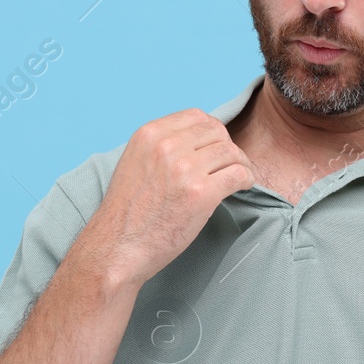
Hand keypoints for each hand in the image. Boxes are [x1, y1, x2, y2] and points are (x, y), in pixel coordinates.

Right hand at [79, 109, 255, 289]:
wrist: (117, 248)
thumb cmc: (128, 213)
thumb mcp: (135, 163)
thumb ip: (161, 148)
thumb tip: (196, 142)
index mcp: (149, 134)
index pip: (196, 116)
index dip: (212, 131)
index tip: (215, 148)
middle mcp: (166, 146)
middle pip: (217, 131)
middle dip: (228, 147)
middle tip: (230, 165)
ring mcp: (184, 169)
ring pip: (231, 152)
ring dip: (241, 164)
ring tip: (239, 177)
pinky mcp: (200, 194)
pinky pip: (238, 174)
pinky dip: (247, 179)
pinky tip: (243, 187)